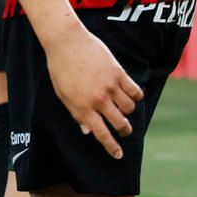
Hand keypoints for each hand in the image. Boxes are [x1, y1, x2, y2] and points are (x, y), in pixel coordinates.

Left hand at [40, 17, 142, 156]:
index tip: (118, 154)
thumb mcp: (63, 95)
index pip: (101, 134)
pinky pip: (134, 90)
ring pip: (129, 108)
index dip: (111, 147)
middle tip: (126, 131)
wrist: (66, 42)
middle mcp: (98, 100)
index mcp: (82, 108)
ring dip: (129, 112)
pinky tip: (134, 96)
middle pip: (119, 123)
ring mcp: (109, 86)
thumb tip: (87, 131)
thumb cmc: (61, 69)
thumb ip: (77, 114)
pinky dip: (136, 96)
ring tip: (126, 110)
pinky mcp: (118, 73)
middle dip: (124, 131)